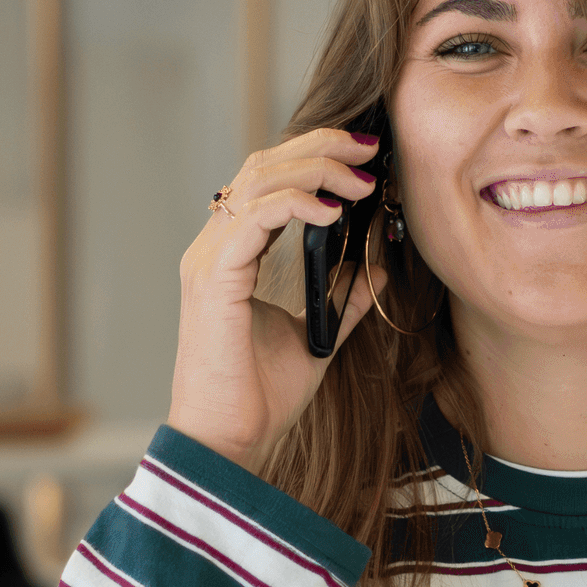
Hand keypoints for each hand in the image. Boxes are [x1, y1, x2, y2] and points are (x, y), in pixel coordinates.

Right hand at [169, 127, 388, 469]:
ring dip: (315, 169)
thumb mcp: (319, 334)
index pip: (267, 180)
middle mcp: (215, 249)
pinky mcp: (213, 279)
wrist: (232, 440)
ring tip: (362, 179)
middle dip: (319, 147)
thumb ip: (343, 295)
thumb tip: (377, 265)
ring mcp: (209, 260)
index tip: (365, 156)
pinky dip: (295, 204)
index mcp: (233, 255)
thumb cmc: (261, 394)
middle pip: (262, 166)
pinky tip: (333, 211)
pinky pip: (253, 219)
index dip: (314, 156)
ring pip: (257, 182)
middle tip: (368, 148)